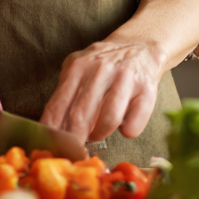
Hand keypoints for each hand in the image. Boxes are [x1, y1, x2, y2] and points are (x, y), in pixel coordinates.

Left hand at [40, 38, 166, 142]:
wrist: (140, 46)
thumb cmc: (103, 66)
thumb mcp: (79, 70)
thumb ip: (65, 94)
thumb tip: (52, 130)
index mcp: (78, 66)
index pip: (58, 105)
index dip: (53, 132)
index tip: (52, 148)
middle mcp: (101, 69)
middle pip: (80, 115)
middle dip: (74, 140)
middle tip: (73, 152)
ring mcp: (125, 78)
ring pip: (108, 120)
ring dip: (99, 135)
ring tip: (97, 134)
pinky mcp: (147, 90)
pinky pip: (133, 125)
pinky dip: (127, 132)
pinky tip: (123, 126)